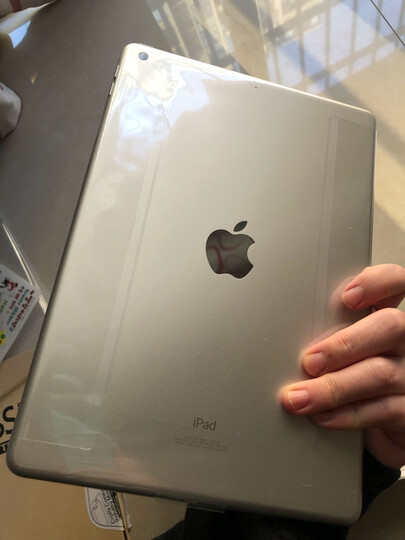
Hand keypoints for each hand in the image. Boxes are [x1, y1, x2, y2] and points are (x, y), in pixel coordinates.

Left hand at [281, 264, 404, 468]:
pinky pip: (381, 410)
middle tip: (309, 361)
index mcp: (385, 317)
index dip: (377, 283)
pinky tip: (322, 416)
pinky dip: (346, 414)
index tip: (347, 296)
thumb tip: (278, 337)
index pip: (396, 283)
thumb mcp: (342, 344)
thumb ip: (324, 332)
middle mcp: (403, 341)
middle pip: (390, 327)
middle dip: (344, 344)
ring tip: (299, 397)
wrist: (382, 419)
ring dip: (332, 387)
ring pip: (380, 373)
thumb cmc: (351, 372)